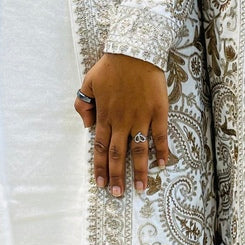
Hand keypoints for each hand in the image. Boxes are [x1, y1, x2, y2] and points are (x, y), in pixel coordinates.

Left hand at [74, 53, 168, 197]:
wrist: (135, 51)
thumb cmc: (111, 66)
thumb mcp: (88, 83)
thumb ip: (83, 105)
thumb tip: (86, 126)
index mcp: (105, 116)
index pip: (101, 147)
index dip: (100, 167)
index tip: (100, 183)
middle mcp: (123, 121)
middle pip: (119, 154)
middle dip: (117, 176)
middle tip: (117, 193)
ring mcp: (142, 117)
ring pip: (140, 150)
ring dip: (140, 171)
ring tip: (141, 188)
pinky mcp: (158, 112)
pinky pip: (160, 136)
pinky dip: (162, 151)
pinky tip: (162, 164)